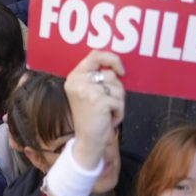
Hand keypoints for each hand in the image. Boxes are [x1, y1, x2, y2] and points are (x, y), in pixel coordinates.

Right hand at [64, 51, 125, 169]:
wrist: (88, 141)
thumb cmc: (93, 117)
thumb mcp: (90, 92)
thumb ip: (98, 77)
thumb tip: (118, 67)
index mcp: (74, 76)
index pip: (95, 55)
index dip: (112, 59)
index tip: (121, 71)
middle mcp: (77, 81)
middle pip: (110, 74)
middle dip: (116, 90)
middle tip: (108, 104)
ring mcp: (86, 90)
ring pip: (117, 88)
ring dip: (118, 102)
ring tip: (107, 113)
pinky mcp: (97, 101)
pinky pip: (119, 101)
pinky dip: (119, 112)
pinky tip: (109, 119)